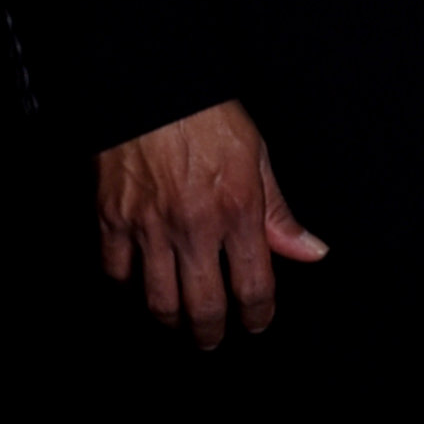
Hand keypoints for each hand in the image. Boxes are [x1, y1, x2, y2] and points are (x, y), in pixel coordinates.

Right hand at [96, 99, 325, 346]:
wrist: (150, 84)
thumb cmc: (207, 115)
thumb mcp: (258, 157)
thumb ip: (279, 213)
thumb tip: (311, 252)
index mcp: (238, 212)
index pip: (254, 286)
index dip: (258, 315)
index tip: (257, 323)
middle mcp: (194, 228)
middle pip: (203, 306)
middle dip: (211, 332)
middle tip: (213, 339)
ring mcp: (149, 227)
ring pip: (158, 300)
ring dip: (171, 320)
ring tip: (179, 322)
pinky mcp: (111, 219)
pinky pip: (116, 272)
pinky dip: (127, 286)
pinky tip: (138, 285)